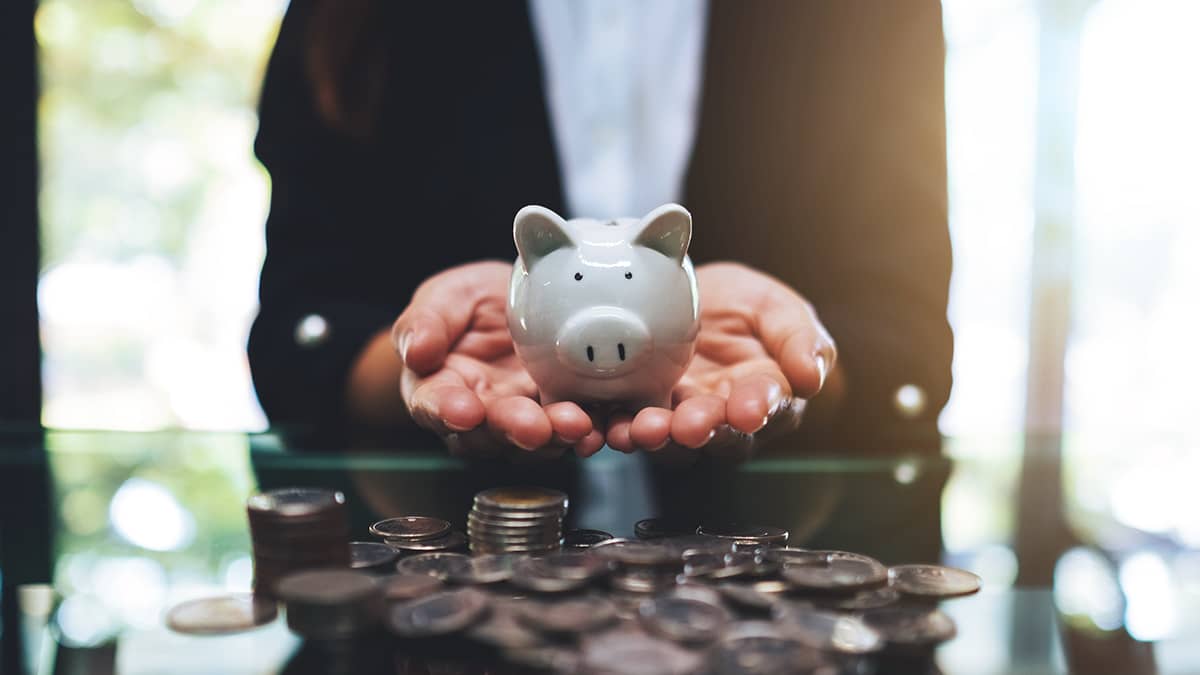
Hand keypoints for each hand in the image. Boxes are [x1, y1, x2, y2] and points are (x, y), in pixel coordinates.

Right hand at [392, 262, 604, 458]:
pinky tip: (602, 428)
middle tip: (533, 427)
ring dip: (555, 437)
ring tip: (576, 424)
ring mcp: (521, 418)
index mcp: (438, 387)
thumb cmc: (469, 305)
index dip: (446, 411)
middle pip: (489, 433)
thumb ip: (426, 322)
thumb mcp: (444, 298)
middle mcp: (479, 414)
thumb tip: (416, 349)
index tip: (464, 410)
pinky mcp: (558, 415)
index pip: (434, 404)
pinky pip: (572, 432)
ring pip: (534, 440)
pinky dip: (588, 433)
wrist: (516, 303)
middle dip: (513, 430)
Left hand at [605, 262, 836, 461]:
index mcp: (766, 392)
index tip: (749, 409)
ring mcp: (681, 417)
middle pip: (718, 434)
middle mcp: (725, 415)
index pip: (768, 406)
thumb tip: (811, 375)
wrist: (684, 293)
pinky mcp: (641, 412)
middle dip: (703, 430)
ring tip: (646, 428)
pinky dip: (619, 430)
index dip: (758, 409)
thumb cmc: (740, 305)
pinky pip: (630, 428)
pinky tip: (611, 426)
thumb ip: (799, 338)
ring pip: (673, 441)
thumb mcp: (775, 307)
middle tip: (690, 424)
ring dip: (659, 437)